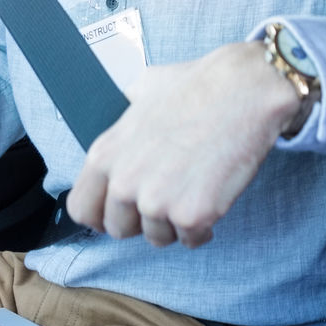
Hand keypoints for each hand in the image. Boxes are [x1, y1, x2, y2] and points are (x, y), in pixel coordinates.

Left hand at [61, 42, 298, 246]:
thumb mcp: (142, 90)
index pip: (82, 209)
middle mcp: (124, 183)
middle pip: (118, 229)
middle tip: (166, 196)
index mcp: (105, 155)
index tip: (120, 211)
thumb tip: (123, 119)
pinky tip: (212, 197)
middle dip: (141, 219)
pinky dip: (203, 227)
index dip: (102, 213)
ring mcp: (157, 203)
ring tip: (193, 189)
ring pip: (157, 238)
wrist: (244, 91)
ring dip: (174, 222)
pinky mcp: (192, 216)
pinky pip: (191, 240)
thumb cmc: (198, 86)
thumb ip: (125, 118)